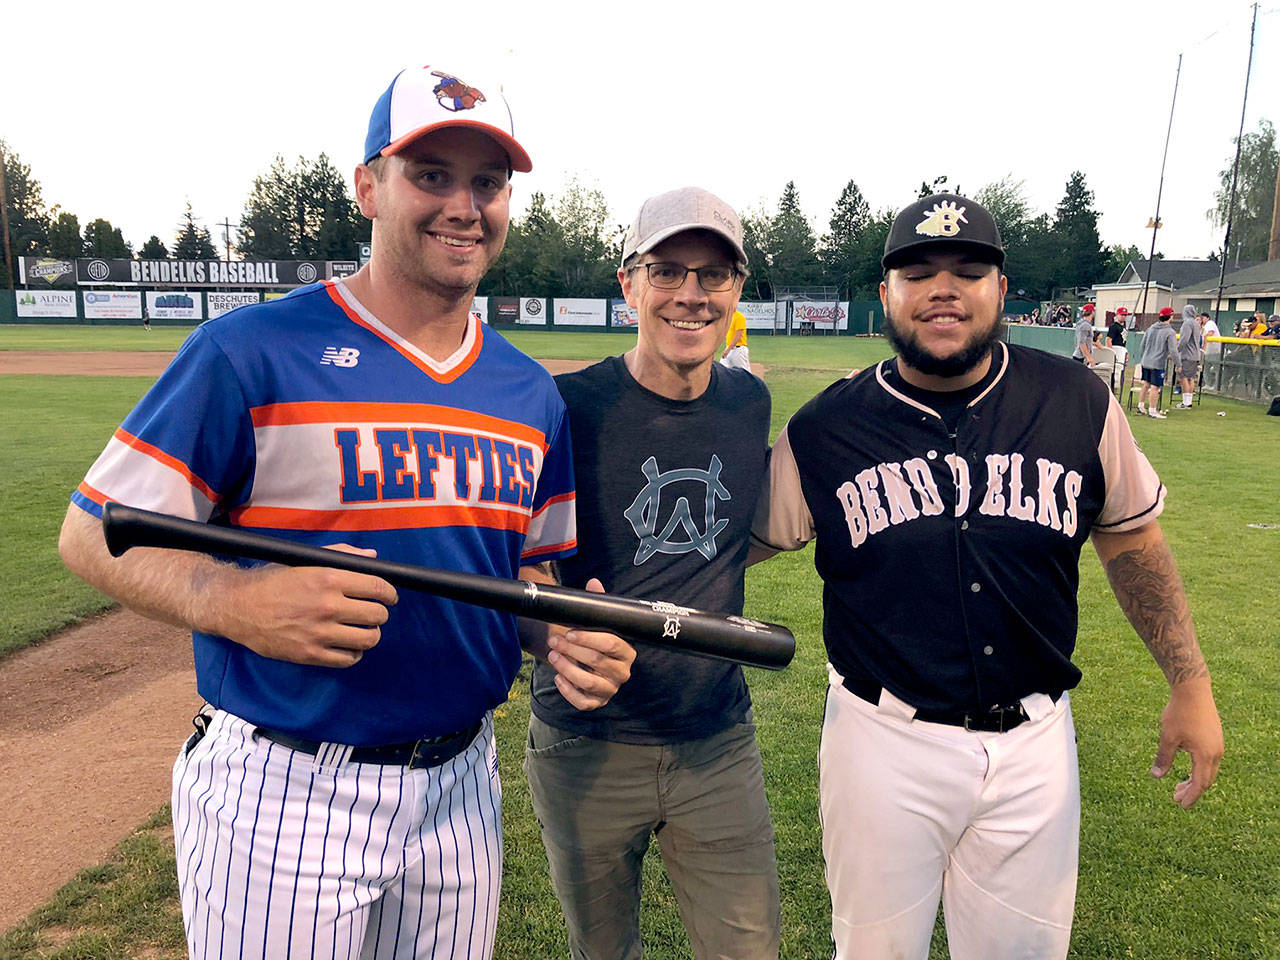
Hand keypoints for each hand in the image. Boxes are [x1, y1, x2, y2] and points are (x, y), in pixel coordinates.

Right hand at [213, 544, 397, 668]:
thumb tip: (373, 558)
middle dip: (380, 613)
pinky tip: (348, 644)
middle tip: (373, 612)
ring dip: (370, 634)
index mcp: (328, 578)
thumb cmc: (274, 581)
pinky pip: (349, 658)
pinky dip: (354, 652)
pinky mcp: (310, 654)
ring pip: (368, 638)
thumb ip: (342, 556)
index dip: (389, 593)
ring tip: (363, 629)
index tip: (389, 596)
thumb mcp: (306, 560)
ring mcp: (319, 633)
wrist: (238, 607)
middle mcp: (327, 606)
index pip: (377, 587)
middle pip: (377, 615)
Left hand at [545, 578, 634, 709]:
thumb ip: (596, 603)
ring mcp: (611, 689)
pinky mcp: (598, 702)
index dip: (588, 638)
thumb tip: (593, 582)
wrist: (585, 659)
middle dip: (572, 650)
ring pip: (589, 682)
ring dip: (567, 668)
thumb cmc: (592, 638)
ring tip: (552, 656)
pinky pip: (584, 702)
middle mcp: (623, 672)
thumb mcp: (596, 621)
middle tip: (553, 640)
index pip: (612, 644)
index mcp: (627, 650)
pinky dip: (568, 691)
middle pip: (598, 661)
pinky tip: (557, 677)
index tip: (568, 632)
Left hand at [1151, 676, 1222, 808]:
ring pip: (1209, 771)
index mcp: (1205, 755)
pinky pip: (1210, 761)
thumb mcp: (1167, 737)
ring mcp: (1218, 745)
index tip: (1181, 806)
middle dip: (1191, 791)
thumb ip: (1163, 758)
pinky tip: (1188, 769)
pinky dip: (1199, 769)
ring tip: (1178, 786)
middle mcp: (1216, 753)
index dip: (1191, 796)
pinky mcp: (1215, 738)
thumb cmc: (1179, 713)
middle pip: (1206, 780)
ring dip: (1195, 780)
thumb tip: (1156, 777)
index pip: (1200, 784)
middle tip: (1175, 798)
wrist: (1193, 690)